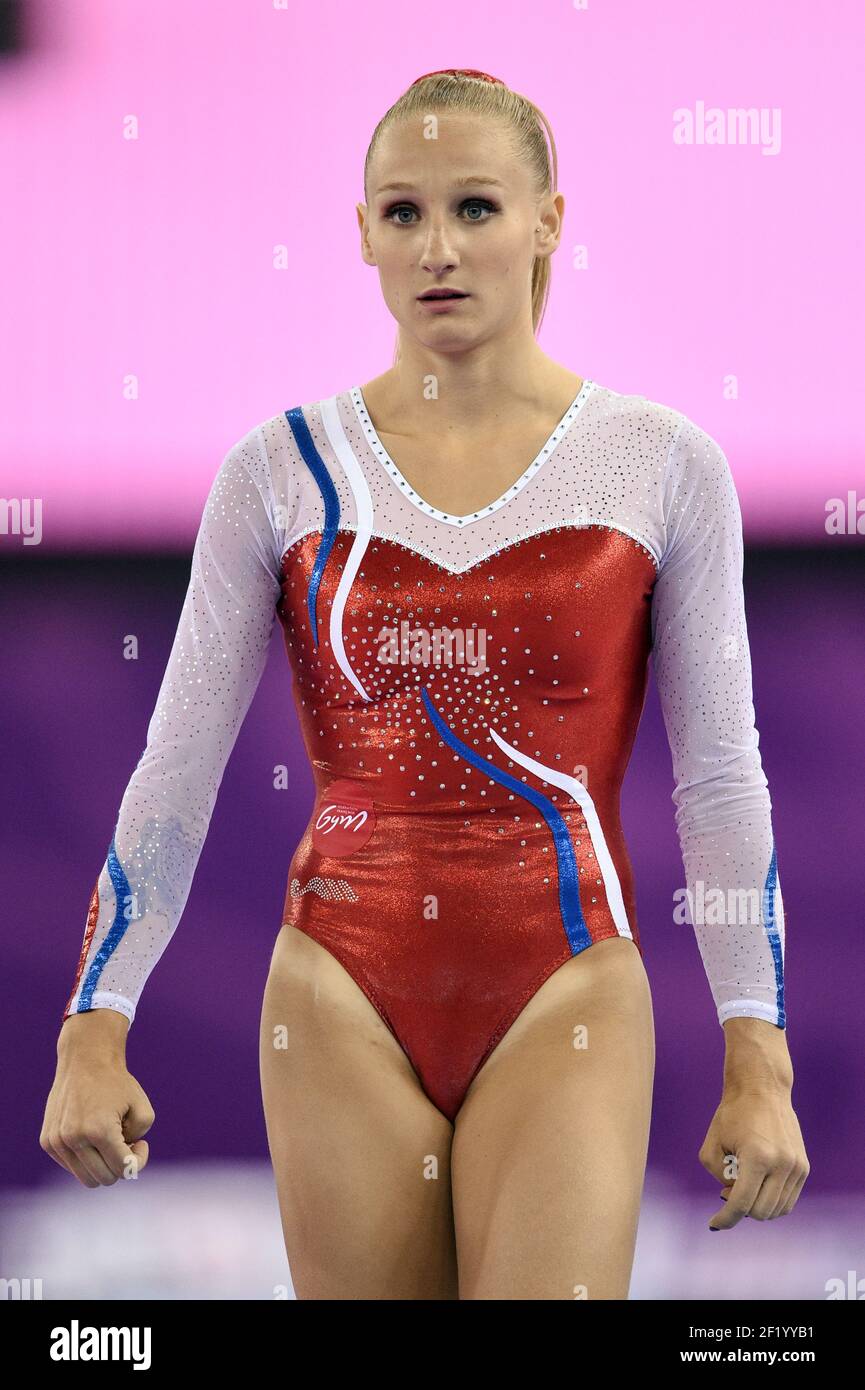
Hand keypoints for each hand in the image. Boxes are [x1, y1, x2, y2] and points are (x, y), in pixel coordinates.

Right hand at [40, 1011, 153, 1186]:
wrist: (85, 1060)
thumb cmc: (117, 1084)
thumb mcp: (143, 1109)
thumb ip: (140, 1139)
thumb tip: (123, 1163)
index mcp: (99, 1131)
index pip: (122, 1169)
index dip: (138, 1161)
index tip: (141, 1143)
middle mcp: (73, 1139)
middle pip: (104, 1179)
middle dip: (119, 1165)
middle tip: (126, 1141)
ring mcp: (57, 1142)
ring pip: (86, 1178)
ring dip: (103, 1164)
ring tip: (110, 1140)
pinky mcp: (47, 1142)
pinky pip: (72, 1166)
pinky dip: (86, 1158)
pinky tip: (92, 1136)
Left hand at [699, 1084, 808, 1230]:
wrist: (762, 1089)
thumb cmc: (732, 1115)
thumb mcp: (712, 1144)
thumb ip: (718, 1176)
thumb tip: (732, 1198)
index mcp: (757, 1157)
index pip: (741, 1203)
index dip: (725, 1218)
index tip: (714, 1224)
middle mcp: (782, 1164)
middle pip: (760, 1211)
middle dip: (739, 1208)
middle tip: (727, 1189)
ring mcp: (796, 1167)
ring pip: (777, 1210)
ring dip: (756, 1206)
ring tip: (743, 1183)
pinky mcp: (803, 1167)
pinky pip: (788, 1200)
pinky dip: (771, 1201)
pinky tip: (757, 1185)